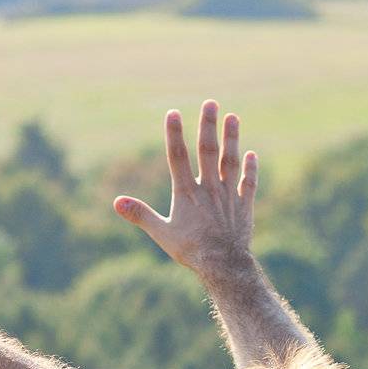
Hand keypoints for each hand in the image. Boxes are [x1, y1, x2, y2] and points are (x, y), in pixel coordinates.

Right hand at [114, 100, 257, 278]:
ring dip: (231, 138)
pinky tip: (250, 154)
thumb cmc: (190, 250)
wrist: (223, 265)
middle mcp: (209, 188)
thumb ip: (140, 214)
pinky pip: (248, 183)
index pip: (177, 157)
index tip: (173, 113)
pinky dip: (250, 169)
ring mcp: (228, 195)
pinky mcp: (244, 206)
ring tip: (232, 118)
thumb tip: (116, 203)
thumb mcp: (161, 233)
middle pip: (207, 151)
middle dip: (208, 125)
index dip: (174, 134)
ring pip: (230, 161)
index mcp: (186, 193)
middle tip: (211, 103)